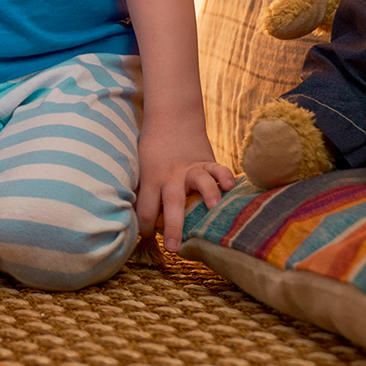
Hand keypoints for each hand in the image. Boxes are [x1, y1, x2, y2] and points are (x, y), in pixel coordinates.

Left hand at [135, 116, 234, 252]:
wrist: (170, 117)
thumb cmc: (152, 149)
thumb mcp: (140, 168)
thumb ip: (143, 191)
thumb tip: (135, 218)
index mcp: (151, 179)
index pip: (146, 208)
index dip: (145, 227)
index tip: (147, 239)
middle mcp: (171, 176)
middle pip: (171, 202)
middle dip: (173, 227)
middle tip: (174, 248)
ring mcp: (190, 168)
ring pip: (199, 182)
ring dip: (207, 195)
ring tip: (213, 210)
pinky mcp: (206, 161)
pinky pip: (217, 168)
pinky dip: (225, 176)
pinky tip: (230, 186)